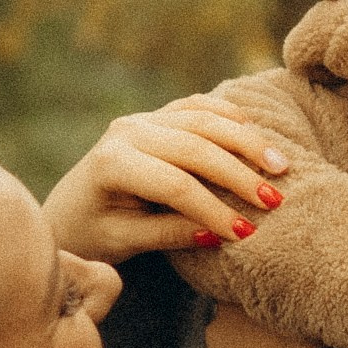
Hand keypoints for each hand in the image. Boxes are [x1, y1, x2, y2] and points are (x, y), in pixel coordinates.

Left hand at [43, 97, 290, 262]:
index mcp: (112, 164)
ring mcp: (141, 119)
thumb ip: (168, 234)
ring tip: (281, 164)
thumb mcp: (123, 241)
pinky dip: (227, 115)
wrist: (66, 210)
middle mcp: (127, 132)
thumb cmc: (91, 233)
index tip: (247, 233)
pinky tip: (254, 130)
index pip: (176, 185)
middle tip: (277, 198)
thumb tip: (220, 234)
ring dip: (245, 141)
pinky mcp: (154, 116)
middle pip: (195, 146)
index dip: (214, 209)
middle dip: (240, 173)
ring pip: (203, 120)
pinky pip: (196, 106)